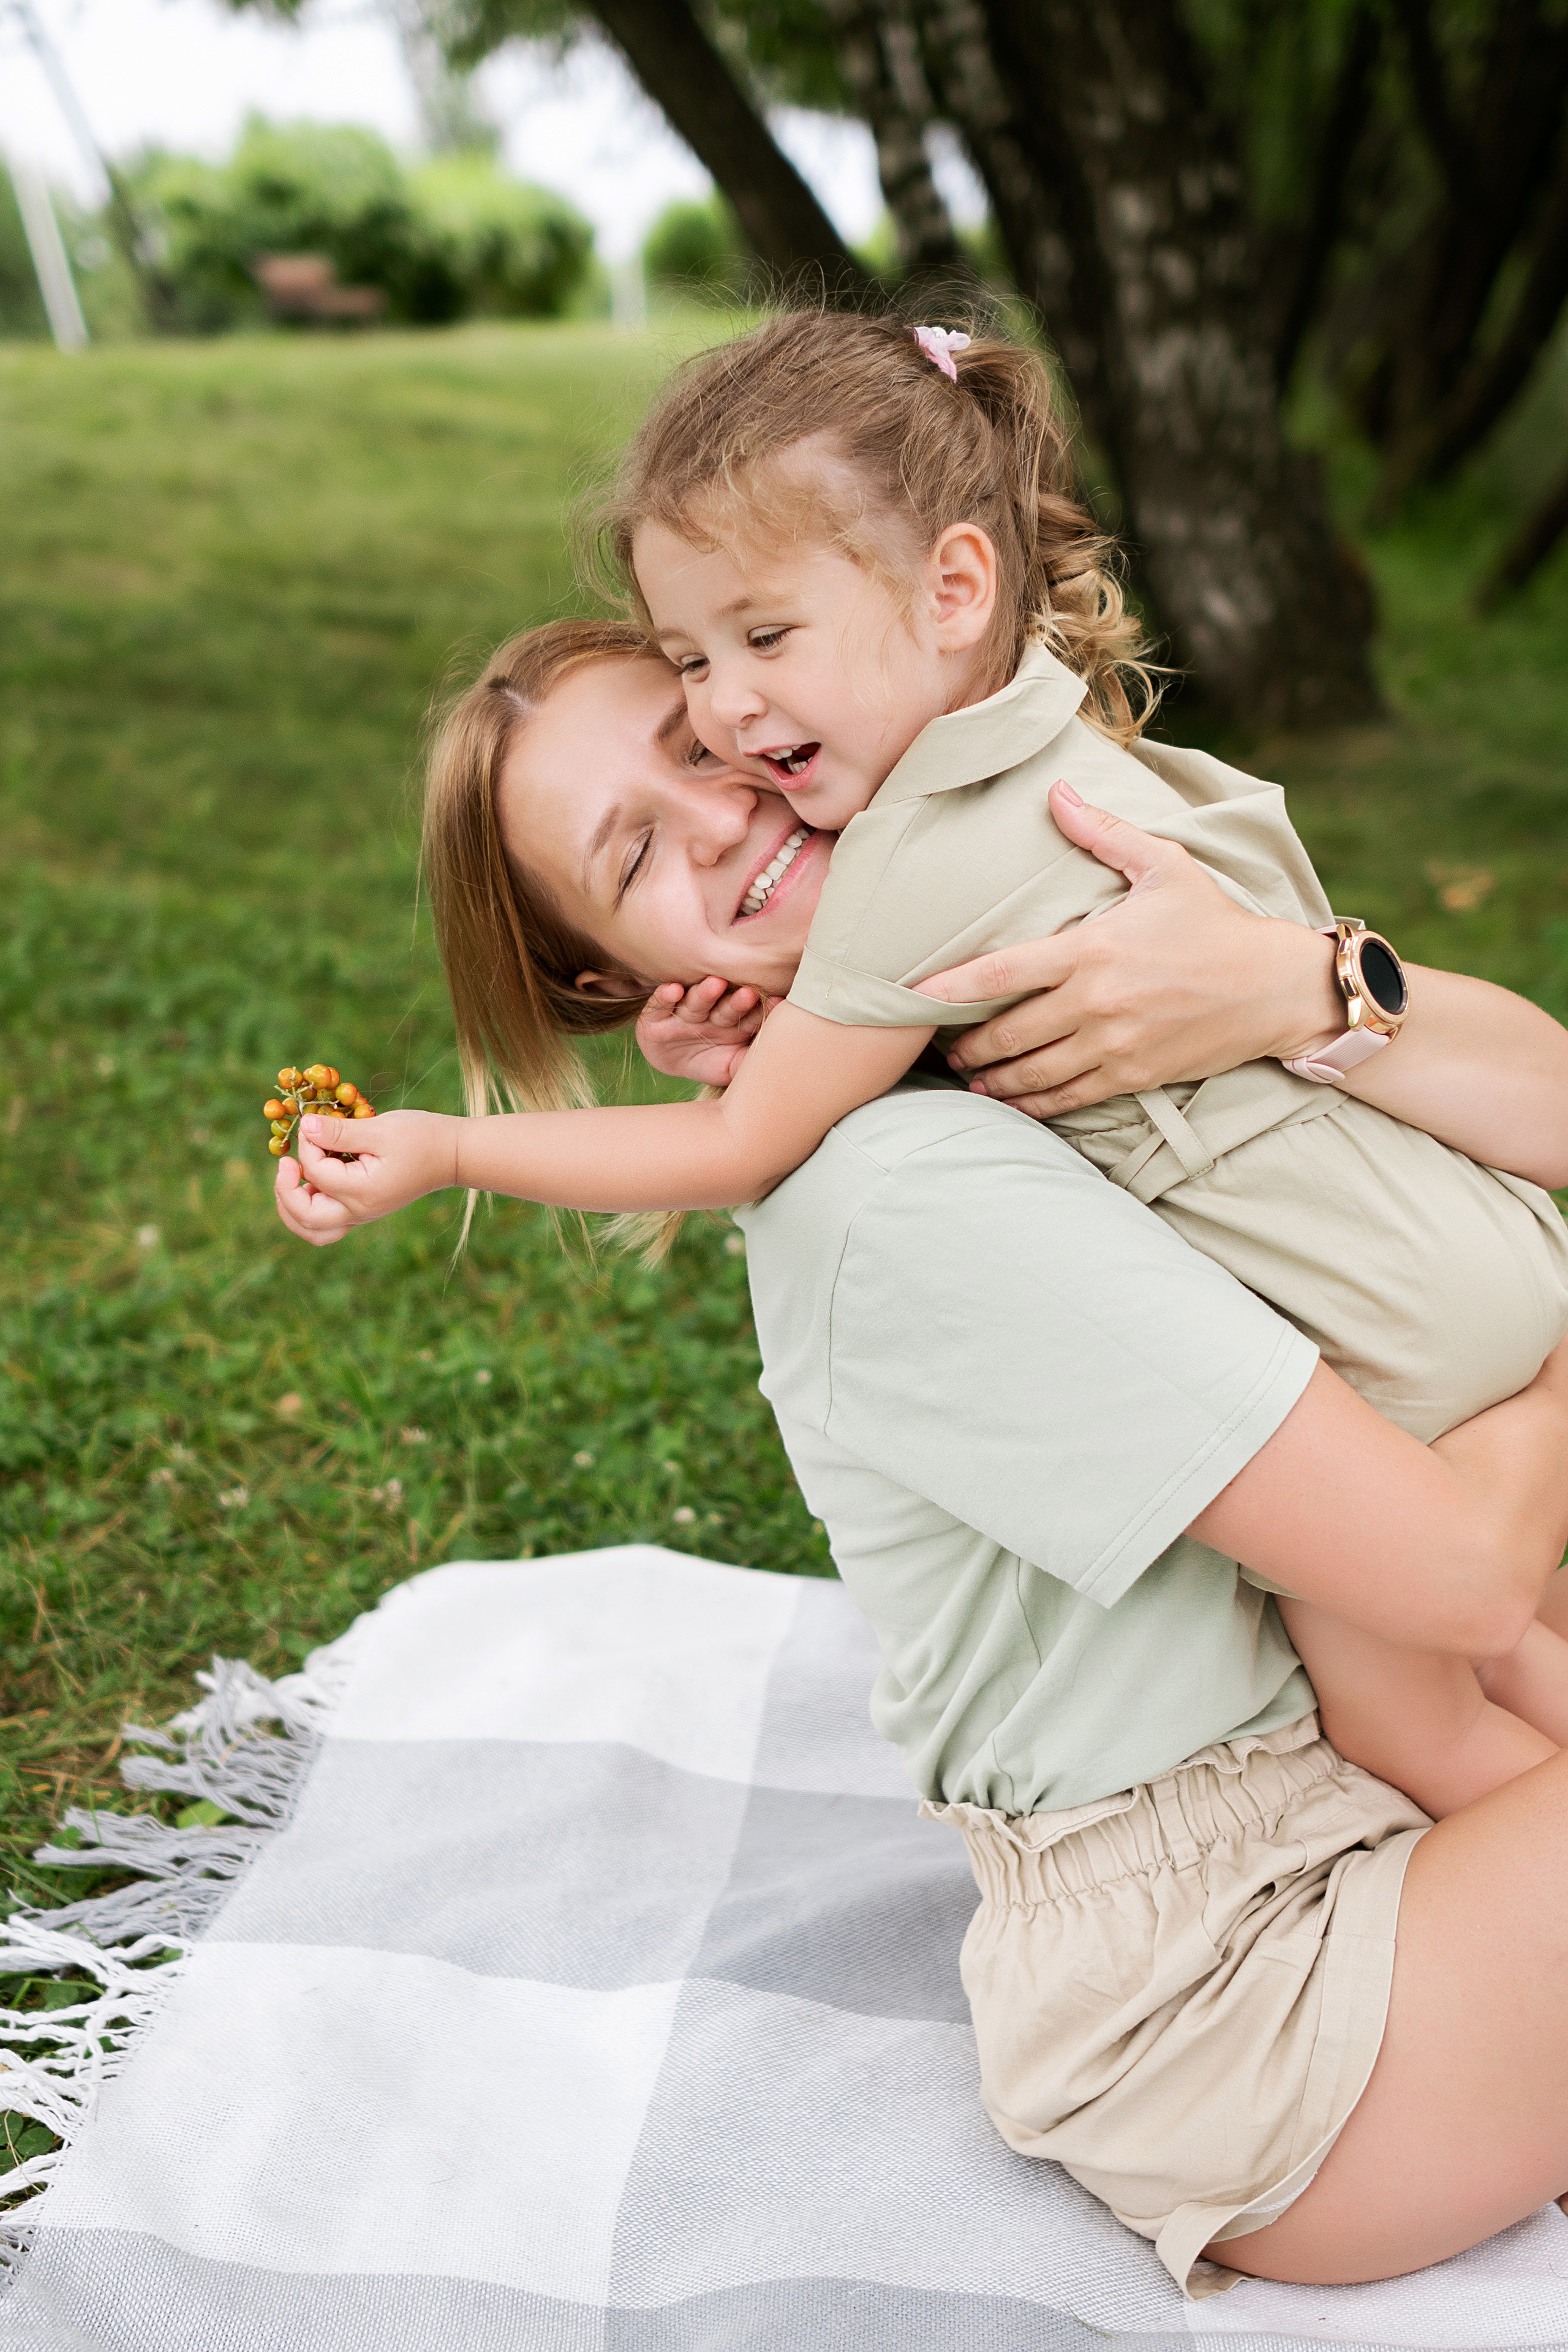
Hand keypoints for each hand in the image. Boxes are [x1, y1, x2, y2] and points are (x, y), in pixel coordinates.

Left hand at [273, 1106, 456, 1246]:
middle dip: (285, 1190)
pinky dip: (309, 1207)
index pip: (315, 1173)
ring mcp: (361, 1214)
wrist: (452, 1155)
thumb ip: (340, 1132)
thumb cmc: (421, 1137)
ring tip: (290, 1179)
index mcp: (361, 1193)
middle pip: (304, 1218)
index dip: (306, 1145)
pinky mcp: (363, 1209)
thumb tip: (305, 1126)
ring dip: (292, 1208)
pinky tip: (311, 1181)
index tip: (315, 1122)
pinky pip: (326, 1223)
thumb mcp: (380, 1129)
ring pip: (313, 1229)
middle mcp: (358, 1212)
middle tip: (285, 1163)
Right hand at [635, 977, 773, 1087]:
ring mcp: (684, 1012)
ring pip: (696, 1002)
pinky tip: (674, 990)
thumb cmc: (709, 1061)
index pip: (750, 1016)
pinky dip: (665, 996)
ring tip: (715, 984)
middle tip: (749, 994)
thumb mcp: (730, 1069)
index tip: (777, 1003)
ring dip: (705, 993)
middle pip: (725, 1007)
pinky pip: (660, 1003)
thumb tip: (774, 1058)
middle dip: (736, 1002)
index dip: (762, 1012)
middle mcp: (711, 1013)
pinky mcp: (656, 1016)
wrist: (672, 1063)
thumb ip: (749, 1061)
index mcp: (734, 1022)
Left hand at [915, 780, 1342, 1117]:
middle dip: (967, 1043)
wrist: (1274, 988)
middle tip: (943, 1046)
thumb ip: (1102, 833)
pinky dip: (1031, 1103)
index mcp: (1092, 949)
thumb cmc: (1215, 922)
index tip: (915, 996)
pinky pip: (1067, 1098)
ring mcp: (1114, 1045)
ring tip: (968, 1077)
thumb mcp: (1163, 866)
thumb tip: (1056, 792)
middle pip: (1008, 1031)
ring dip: (992, 1079)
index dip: (952, 987)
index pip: (1004, 972)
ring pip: (1032, 1072)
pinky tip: (1008, 1101)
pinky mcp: (1132, 1076)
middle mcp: (1097, 1002)